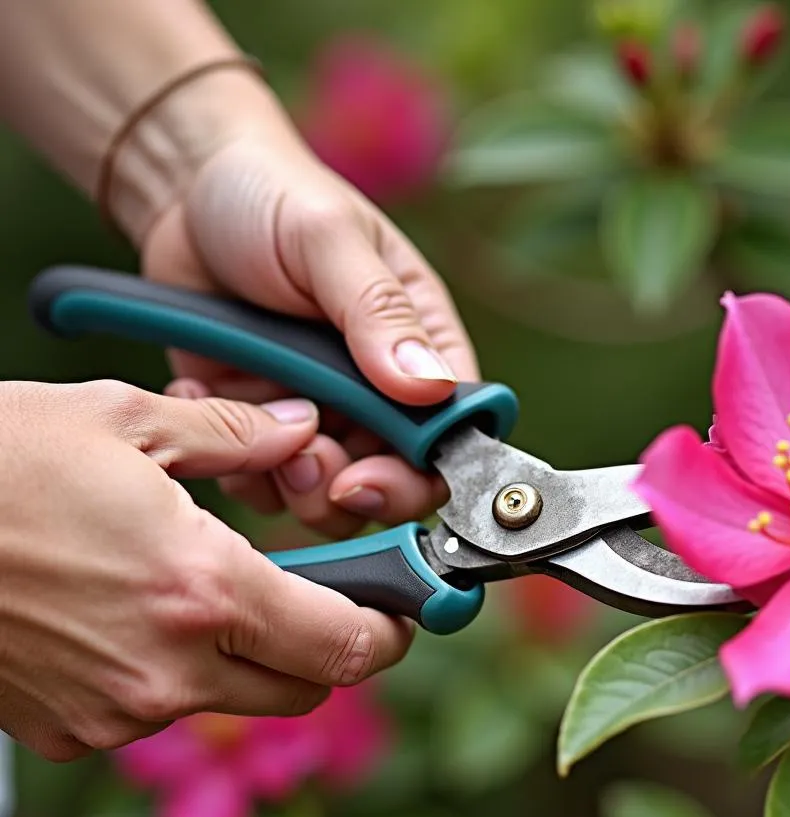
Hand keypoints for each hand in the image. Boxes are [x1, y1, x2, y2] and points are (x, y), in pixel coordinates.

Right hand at [0, 381, 412, 761]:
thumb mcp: (121, 421)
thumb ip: (234, 435)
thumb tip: (302, 431)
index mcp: (203, 591)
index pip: (349, 646)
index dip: (391, 629)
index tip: (398, 605)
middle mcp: (170, 672)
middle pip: (308, 686)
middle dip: (329, 643)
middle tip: (315, 589)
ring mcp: (117, 714)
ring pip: (237, 703)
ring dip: (252, 659)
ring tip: (211, 588)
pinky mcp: (69, 733)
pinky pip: (160, 712)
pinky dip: (178, 673)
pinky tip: (138, 615)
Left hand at [140, 108, 477, 538]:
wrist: (183, 192)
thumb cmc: (273, 196)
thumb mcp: (330, 239)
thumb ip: (380, 312)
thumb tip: (430, 388)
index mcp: (422, 347)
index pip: (449, 436)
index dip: (418, 474)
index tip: (365, 477)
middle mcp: (379, 392)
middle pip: (391, 481)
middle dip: (346, 491)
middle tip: (302, 464)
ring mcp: (320, 412)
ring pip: (327, 495)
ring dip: (290, 486)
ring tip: (253, 432)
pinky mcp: (262, 421)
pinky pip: (261, 478)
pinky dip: (234, 462)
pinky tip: (204, 392)